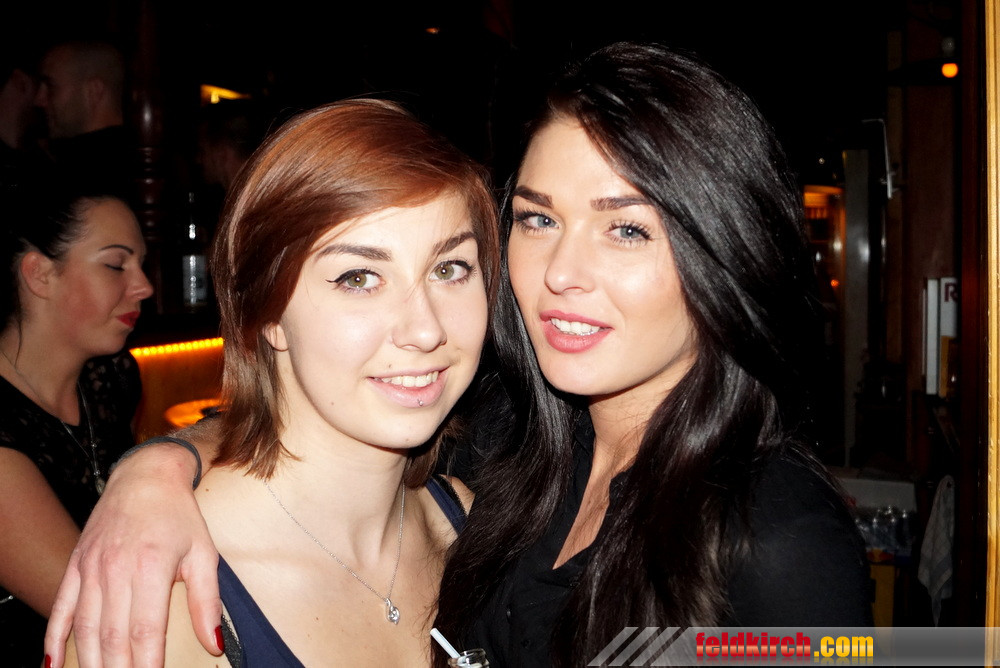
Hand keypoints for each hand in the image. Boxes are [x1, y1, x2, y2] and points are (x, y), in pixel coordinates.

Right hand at [44, 441, 222, 667]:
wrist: (146, 475)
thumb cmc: (179, 515)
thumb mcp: (204, 553)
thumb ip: (208, 601)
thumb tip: (215, 644)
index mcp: (151, 567)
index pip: (146, 630)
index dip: (148, 663)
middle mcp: (116, 569)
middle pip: (113, 635)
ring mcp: (91, 567)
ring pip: (85, 628)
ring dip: (91, 662)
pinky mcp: (76, 564)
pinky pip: (62, 607)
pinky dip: (55, 639)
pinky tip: (54, 665)